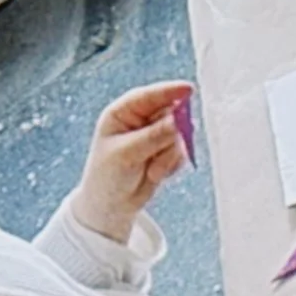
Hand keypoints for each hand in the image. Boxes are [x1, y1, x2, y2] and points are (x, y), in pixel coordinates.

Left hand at [72, 82, 193, 243]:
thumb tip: (177, 121)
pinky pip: (180, 153)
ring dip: (168, 156)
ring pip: (178, 136)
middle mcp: (140, 120)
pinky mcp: (165, 152)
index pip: (149, 96)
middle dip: (171, 134)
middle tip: (162, 151)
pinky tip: (156, 174)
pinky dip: (172, 165)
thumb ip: (153, 136)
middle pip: (170, 114)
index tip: (188, 90)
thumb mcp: (126, 154)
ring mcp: (154, 136)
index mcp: (123, 112)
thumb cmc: (108, 176)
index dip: (170, 91)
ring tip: (151, 169)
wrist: (111, 206)